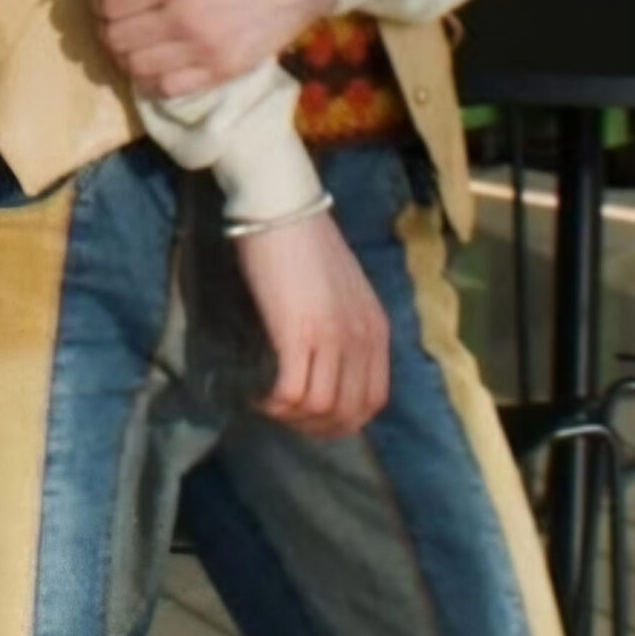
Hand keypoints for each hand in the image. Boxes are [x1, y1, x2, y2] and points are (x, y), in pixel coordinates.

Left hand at [96, 0, 337, 97]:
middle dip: (107, 28)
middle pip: (116, 39)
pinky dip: (150, 80)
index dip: (101, 1)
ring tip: (135, 42)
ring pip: (136, 68)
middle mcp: (185, 20)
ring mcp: (206, 51)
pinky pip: (168, 90)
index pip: (110, 5)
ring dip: (125, 56)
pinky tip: (155, 64)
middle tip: (118, 20)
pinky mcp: (225, 72)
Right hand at [234, 209, 389, 438]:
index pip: (374, 400)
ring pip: (319, 408)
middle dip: (316, 427)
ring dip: (291, 416)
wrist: (282, 209)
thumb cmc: (305, 241)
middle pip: (348, 412)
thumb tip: (323, 360)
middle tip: (286, 417)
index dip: (344, 420)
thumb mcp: (341, 290)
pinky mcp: (298, 333)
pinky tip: (257, 394)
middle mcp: (361, 339)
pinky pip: (291, 391)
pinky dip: (274, 403)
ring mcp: (332, 338)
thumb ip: (344, 325)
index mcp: (377, 329)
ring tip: (268, 404)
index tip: (314, 416)